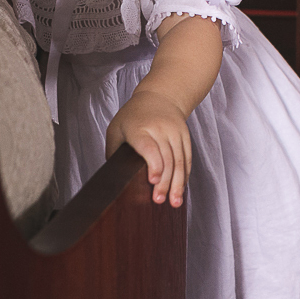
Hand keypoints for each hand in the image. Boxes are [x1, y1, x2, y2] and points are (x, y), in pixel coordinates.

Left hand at [105, 88, 191, 206]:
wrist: (160, 96)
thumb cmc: (133, 115)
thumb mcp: (116, 128)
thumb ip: (113, 151)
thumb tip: (112, 176)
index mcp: (140, 128)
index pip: (149, 146)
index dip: (153, 163)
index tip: (152, 180)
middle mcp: (160, 129)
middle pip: (166, 157)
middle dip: (164, 181)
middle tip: (159, 200)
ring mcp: (175, 132)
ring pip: (179, 160)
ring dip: (177, 183)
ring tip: (174, 202)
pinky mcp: (185, 136)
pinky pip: (187, 158)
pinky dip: (184, 175)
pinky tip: (180, 189)